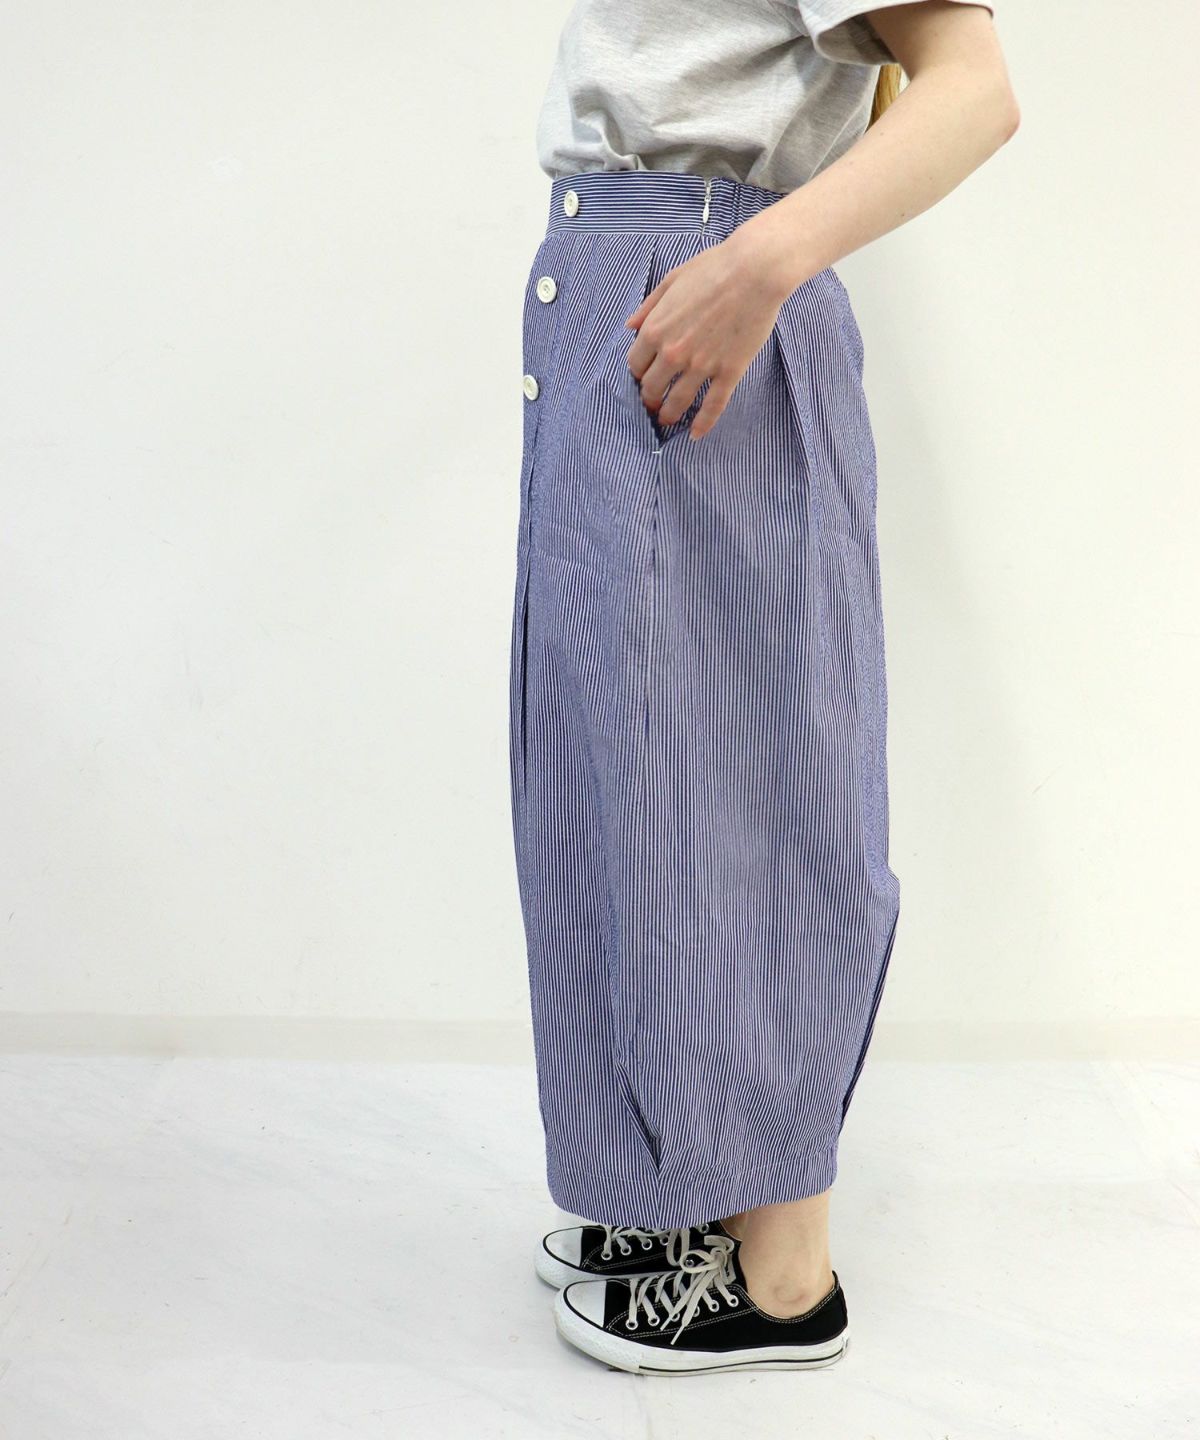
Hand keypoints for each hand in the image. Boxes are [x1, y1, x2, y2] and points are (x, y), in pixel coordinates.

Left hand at [623, 229, 789, 440]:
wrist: (755, 270)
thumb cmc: (714, 268)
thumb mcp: (672, 280)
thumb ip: (649, 306)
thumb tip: (630, 326)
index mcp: (655, 329)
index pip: (635, 365)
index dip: (638, 372)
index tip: (644, 376)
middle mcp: (673, 353)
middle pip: (651, 389)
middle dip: (649, 398)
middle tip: (652, 403)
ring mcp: (701, 365)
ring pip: (677, 403)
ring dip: (669, 415)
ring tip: (667, 420)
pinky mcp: (728, 372)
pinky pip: (712, 406)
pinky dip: (703, 424)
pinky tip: (696, 435)